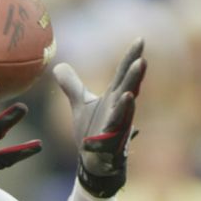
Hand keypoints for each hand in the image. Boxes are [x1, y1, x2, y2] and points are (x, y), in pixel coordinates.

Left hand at [54, 41, 146, 197]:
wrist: (93, 160)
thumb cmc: (92, 131)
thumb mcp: (80, 104)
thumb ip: (72, 85)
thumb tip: (58, 66)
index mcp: (114, 97)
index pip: (123, 74)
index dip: (131, 58)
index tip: (140, 39)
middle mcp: (119, 109)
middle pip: (129, 89)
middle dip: (135, 75)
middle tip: (142, 59)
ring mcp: (117, 126)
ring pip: (126, 111)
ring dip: (131, 97)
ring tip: (133, 87)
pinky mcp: (112, 143)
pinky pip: (115, 132)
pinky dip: (118, 123)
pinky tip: (123, 108)